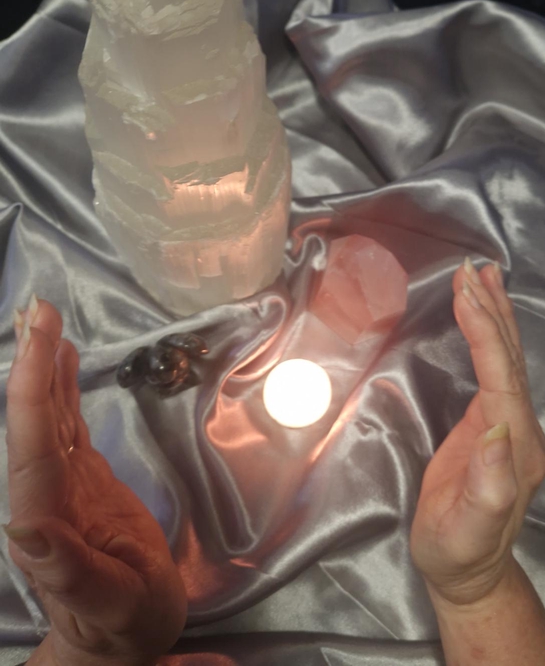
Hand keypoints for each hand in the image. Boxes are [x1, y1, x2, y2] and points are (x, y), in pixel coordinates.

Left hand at [4, 297, 186, 665]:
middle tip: (38, 308)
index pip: (32, 441)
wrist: (121, 639)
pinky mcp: (81, 481)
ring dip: (42, 366)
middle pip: (32, 419)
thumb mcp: (111, 606)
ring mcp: (61, 484)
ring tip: (44, 319)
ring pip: (46, 416)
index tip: (42, 336)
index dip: (32, 387)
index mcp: (47, 517)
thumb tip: (23, 526)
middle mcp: (44, 493)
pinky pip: (66, 426)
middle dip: (31, 362)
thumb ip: (69, 573)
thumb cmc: (124, 626)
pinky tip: (60, 359)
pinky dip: (61, 388)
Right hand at [410, 259, 544, 607]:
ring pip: (508, 359)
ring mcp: (510, 426)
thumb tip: (496, 431)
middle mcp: (519, 429)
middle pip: (510, 358)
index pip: (501, 376)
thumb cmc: (458, 550)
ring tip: (482, 277)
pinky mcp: (494, 425)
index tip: (464, 293)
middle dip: (491, 310)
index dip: (483, 332)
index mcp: (512, 446)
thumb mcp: (467, 527)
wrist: (469, 572)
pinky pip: (496, 369)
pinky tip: (482, 319)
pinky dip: (489, 337)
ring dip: (495, 315)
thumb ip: (488, 485)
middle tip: (471, 269)